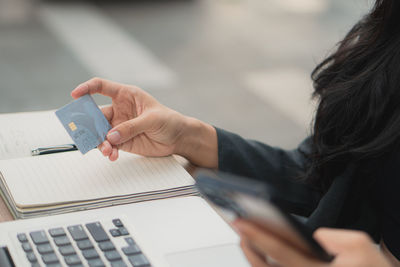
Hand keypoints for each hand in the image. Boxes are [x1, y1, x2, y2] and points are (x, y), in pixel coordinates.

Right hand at [71, 78, 217, 166]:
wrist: (178, 138)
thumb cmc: (169, 121)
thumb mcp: (152, 120)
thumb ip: (132, 126)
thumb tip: (111, 136)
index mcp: (126, 95)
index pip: (102, 87)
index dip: (87, 88)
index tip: (75, 95)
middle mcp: (119, 110)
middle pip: (95, 114)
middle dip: (87, 124)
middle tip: (84, 133)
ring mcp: (119, 126)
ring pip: (99, 132)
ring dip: (98, 141)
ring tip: (106, 150)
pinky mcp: (122, 141)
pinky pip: (108, 145)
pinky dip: (107, 151)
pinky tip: (112, 155)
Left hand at [233, 219, 391, 266]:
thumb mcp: (363, 249)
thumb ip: (340, 240)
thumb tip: (317, 236)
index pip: (280, 251)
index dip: (258, 235)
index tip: (243, 222)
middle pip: (264, 266)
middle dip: (248, 245)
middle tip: (237, 225)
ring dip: (252, 256)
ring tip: (243, 236)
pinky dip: (262, 263)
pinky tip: (257, 251)